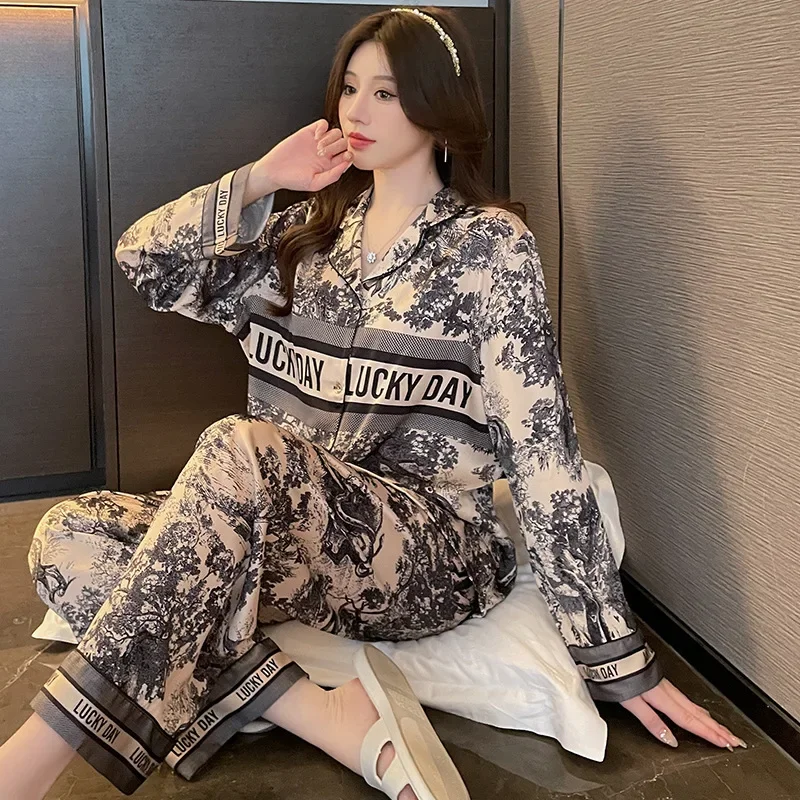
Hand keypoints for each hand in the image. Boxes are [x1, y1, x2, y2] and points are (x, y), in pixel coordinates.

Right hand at [253, 118, 352, 193]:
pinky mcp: (309, 132)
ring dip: (330, 138)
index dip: (348, 155)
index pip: (347, 156)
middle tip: (324, 154)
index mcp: (330, 166)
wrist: (274, 171)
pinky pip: (323, 124)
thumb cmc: (293, 180)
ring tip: (318, 147)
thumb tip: (346, 166)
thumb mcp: (315, 184)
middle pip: (343, 143)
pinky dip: (322, 128)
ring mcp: (318, 142)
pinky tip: (316, 136)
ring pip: (336, 133)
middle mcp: (326, 153)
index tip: (342, 158)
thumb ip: (332, 176)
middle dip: (337, 147)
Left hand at [621, 677, 747, 749]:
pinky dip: (696, 708)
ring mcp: (666, 686)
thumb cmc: (619, 676)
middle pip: (697, 714)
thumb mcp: (632, 703)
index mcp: (662, 699)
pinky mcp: (661, 682)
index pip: (690, 721)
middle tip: (735, 740)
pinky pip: (685, 699)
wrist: (613, 652)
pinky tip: (698, 710)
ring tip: (722, 729)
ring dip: (709, 719)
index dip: (709, 734)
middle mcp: (668, 692)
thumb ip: (652, 721)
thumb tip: (670, 740)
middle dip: (717, 728)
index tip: (726, 743)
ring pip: (693, 706)